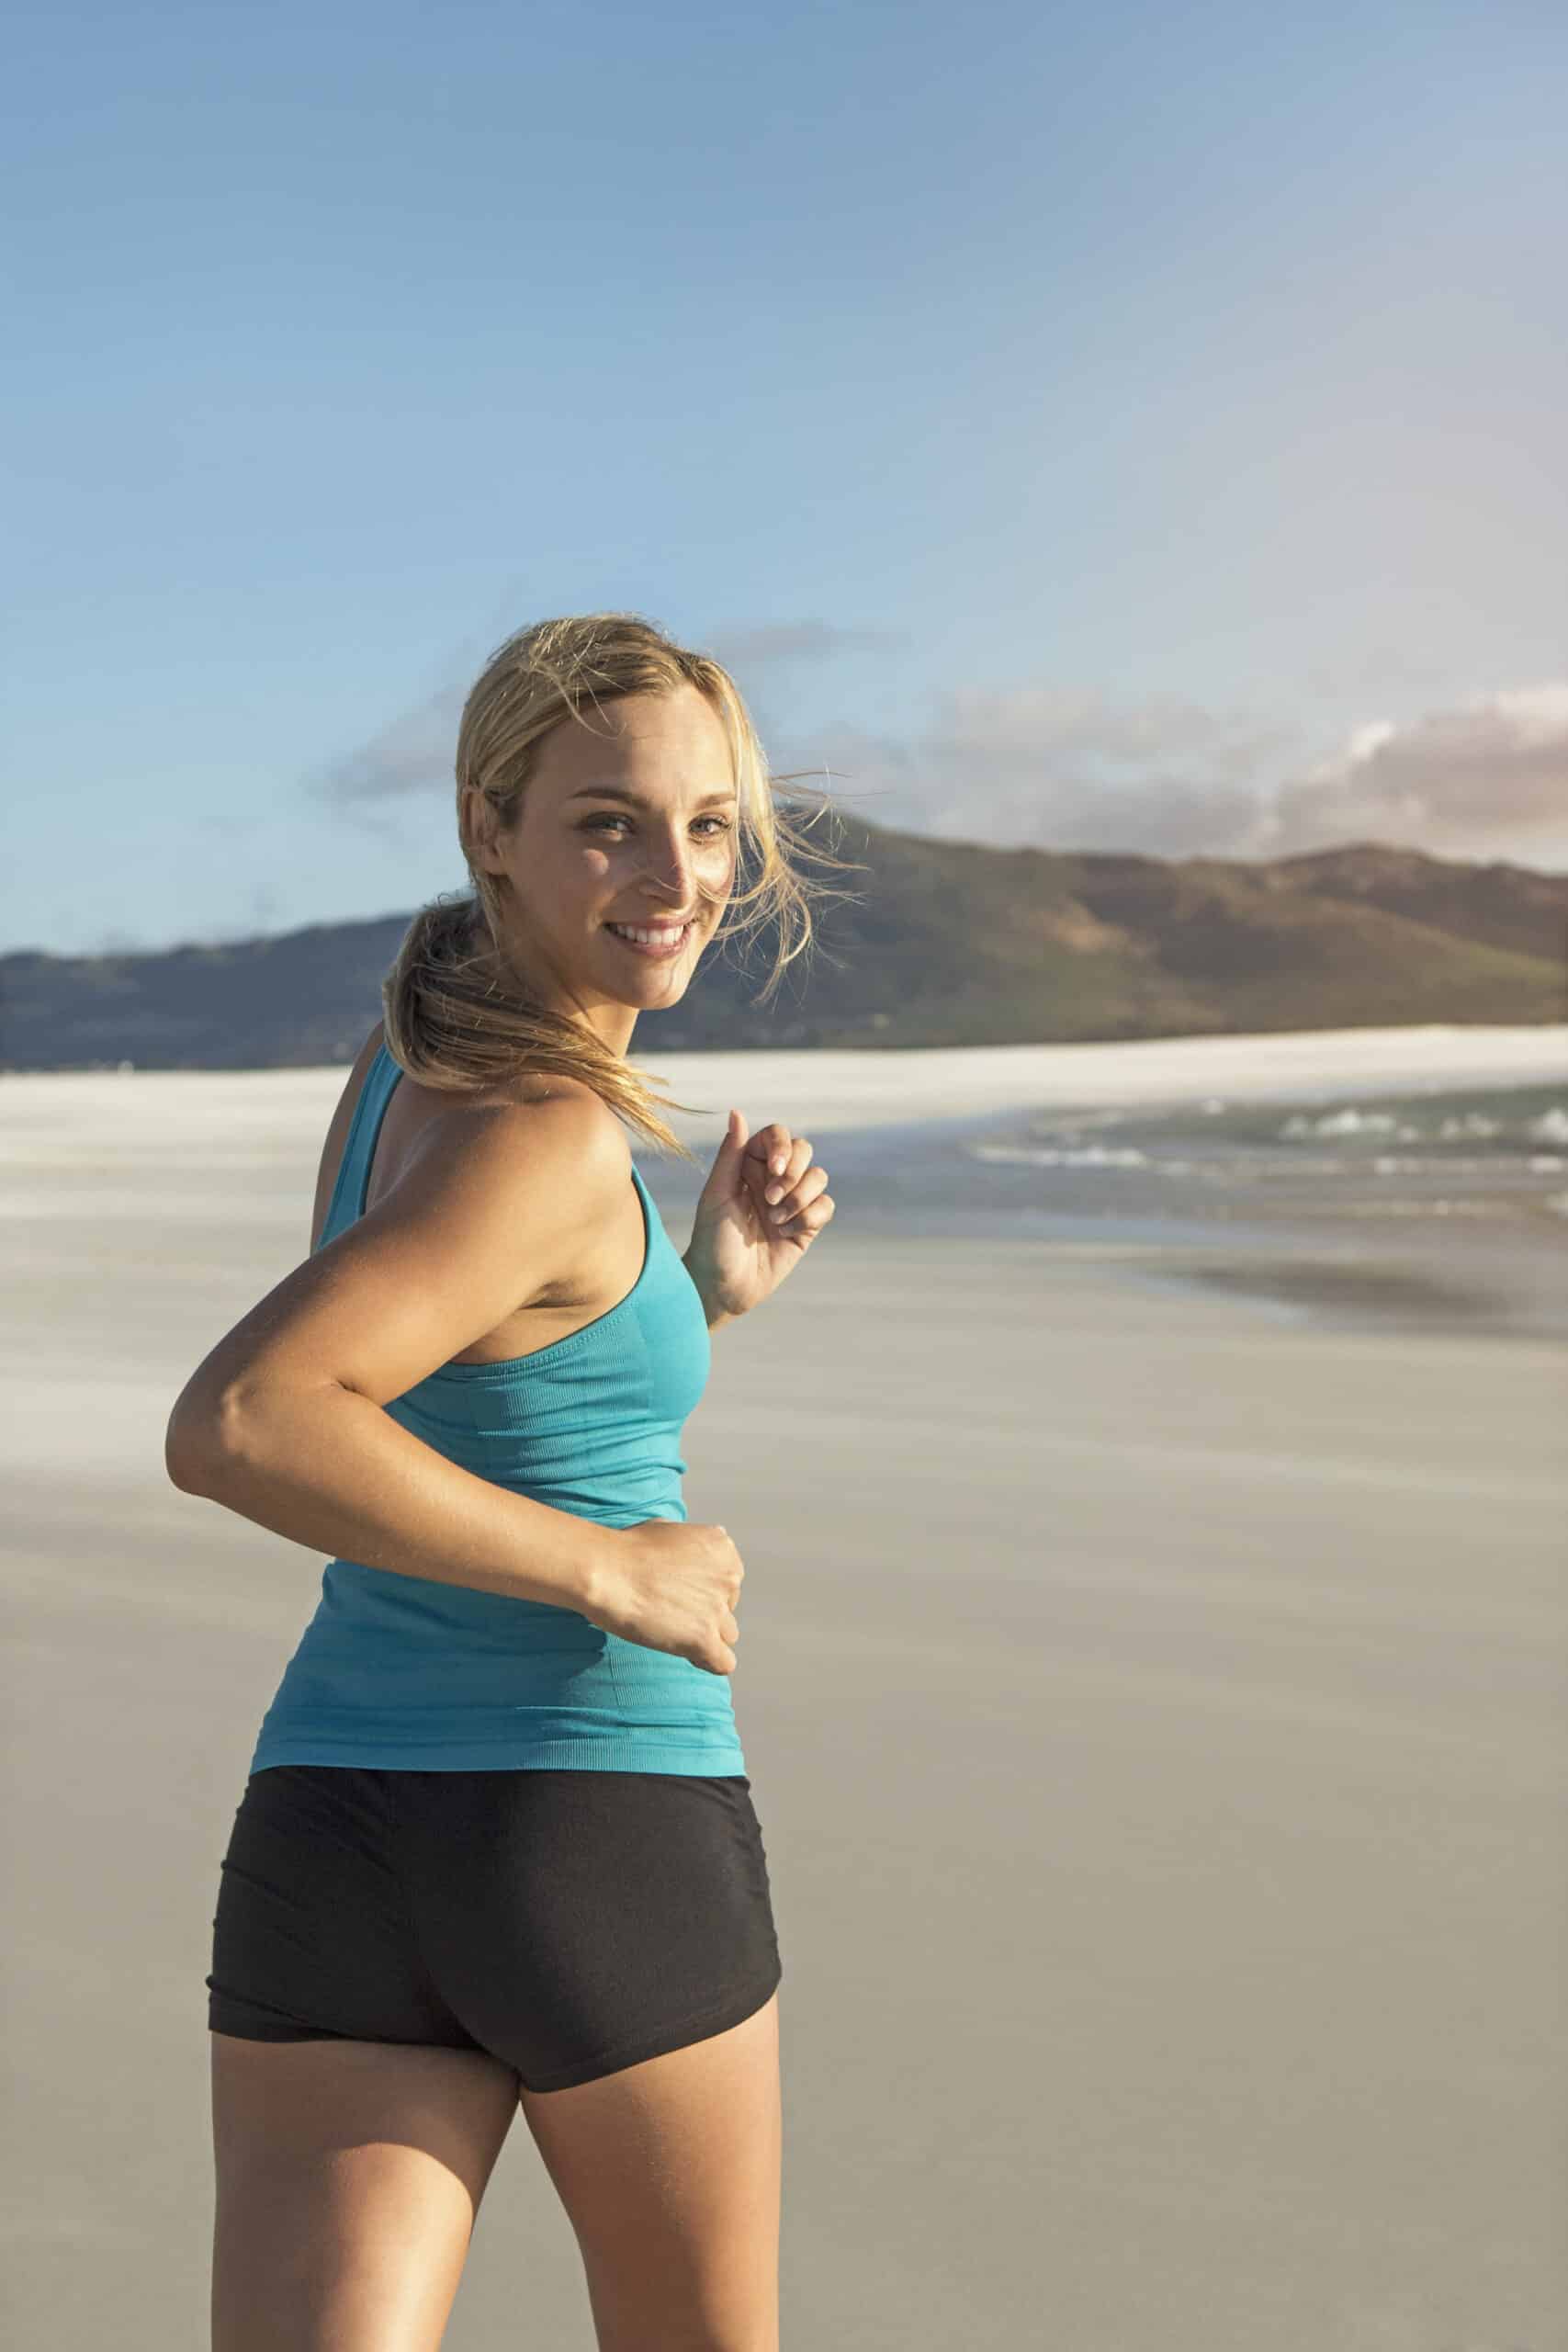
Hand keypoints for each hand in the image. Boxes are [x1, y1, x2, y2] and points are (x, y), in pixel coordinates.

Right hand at [582, 1519, 744, 1675]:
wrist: (607, 1571)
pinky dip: (708, 1661)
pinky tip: (688, 1655)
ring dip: (706, 1636)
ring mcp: (717, 1609)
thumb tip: (692, 1557)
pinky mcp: (704, 1639)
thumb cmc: (626, 1549)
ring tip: (673, 1634)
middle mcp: (728, 1577)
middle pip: (728, 1607)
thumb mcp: (668, 1530)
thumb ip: (691, 1545)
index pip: (728, 1580)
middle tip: (671, 1613)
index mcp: (722, 1549)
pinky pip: (724, 1663)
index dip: (704, 1590)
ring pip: (728, 1634)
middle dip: (705, 1612)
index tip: (680, 1594)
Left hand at [685, 1110, 834, 1321]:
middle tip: (770, 1200)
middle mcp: (772, 1179)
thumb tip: (736, 1112)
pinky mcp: (807, 1226)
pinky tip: (786, 1233)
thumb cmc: (711, 1239)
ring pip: (818, 1177)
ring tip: (775, 1221)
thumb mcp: (717, 1195)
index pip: (777, 1135)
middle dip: (793, 1174)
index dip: (782, 1147)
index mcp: (749, 1165)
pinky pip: (826, 1206)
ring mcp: (791, 1202)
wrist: (723, 1287)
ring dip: (799, 1198)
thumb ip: (731, 1154)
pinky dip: (809, 1218)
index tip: (773, 1169)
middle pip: (804, 1150)